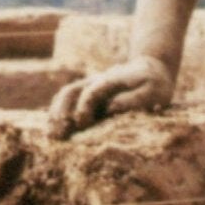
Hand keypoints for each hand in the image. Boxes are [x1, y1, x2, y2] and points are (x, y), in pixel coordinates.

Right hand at [46, 55, 175, 137]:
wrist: (152, 69)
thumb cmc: (154, 84)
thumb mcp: (153, 91)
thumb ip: (134, 99)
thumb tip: (110, 108)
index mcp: (112, 80)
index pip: (93, 91)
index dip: (84, 105)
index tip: (80, 122)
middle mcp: (96, 82)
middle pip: (72, 91)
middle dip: (62, 111)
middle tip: (57, 133)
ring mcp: (90, 87)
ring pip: (66, 95)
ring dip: (56, 113)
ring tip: (51, 135)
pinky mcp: (89, 96)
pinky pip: (67, 101)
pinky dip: (58, 114)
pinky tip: (53, 130)